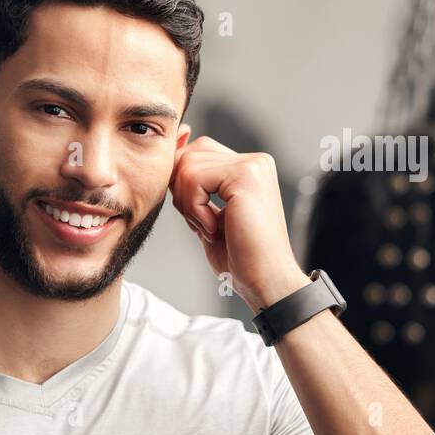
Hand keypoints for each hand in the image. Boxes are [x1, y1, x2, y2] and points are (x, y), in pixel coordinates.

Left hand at [167, 136, 309, 312]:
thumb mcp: (207, 214)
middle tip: (202, 225)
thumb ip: (193, 188)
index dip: (182, 185)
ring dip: (188, 205)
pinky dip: (194, 209)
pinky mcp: (246, 176)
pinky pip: (194, 178)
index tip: (196, 217)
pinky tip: (213, 228)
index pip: (195, 154)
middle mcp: (255, 161)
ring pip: (187, 167)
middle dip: (182, 194)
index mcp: (248, 168)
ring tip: (210, 228)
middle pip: (188, 156)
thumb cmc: (239, 256)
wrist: (264, 280)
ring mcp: (253, 165)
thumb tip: (170, 164)